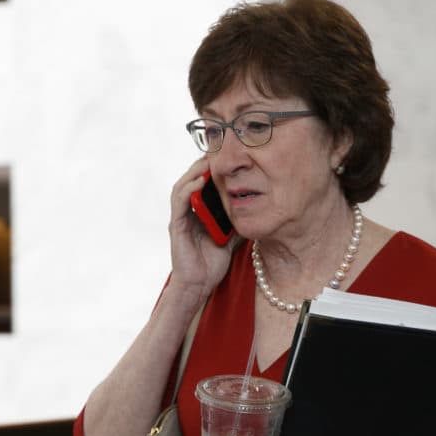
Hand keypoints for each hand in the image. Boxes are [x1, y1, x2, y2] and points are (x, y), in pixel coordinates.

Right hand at [168, 157, 237, 296]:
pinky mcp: (177, 225)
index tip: (226, 155)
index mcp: (199, 212)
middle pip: (191, 179)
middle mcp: (188, 211)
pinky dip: (189, 189)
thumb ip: (238, 221)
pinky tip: (201, 181)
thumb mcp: (232, 236)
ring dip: (194, 171)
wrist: (199, 285)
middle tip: (217, 150)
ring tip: (208, 160)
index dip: (211, 168)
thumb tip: (258, 208)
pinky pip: (180, 201)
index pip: (202, 183)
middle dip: (203, 163)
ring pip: (183, 185)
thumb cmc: (213, 264)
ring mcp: (181, 217)